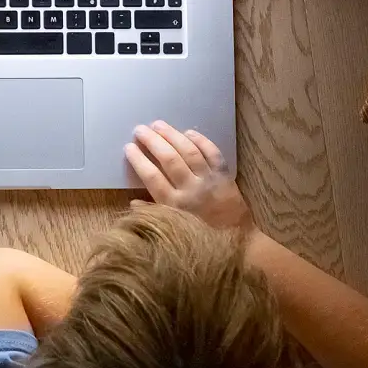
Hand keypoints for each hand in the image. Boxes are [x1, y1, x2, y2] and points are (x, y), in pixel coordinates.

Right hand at [124, 121, 254, 232]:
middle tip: (140, 129)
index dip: (139, 160)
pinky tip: (188, 132)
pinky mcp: (224, 176)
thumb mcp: (174, 230)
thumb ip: (153, 214)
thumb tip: (134, 202)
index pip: (152, 177)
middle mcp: (191, 189)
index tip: (129, 147)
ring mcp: (209, 180)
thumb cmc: (201, 238)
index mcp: (174, 205)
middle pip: (169, 159)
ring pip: (189, 152)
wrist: (238, 242)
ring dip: (172, 135)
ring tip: (158, 124)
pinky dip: (201, 140)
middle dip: (152, 141)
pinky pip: (212, 153)